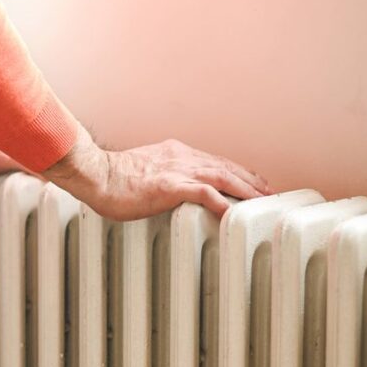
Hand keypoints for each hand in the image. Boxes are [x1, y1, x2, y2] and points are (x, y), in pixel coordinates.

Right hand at [44, 123, 271, 220]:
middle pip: (227, 167)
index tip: (252, 184)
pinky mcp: (171, 186)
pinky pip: (206, 194)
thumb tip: (169, 193)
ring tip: (265, 202)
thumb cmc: (111, 179)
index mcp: (175, 154)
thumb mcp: (143, 174)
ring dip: (248, 190)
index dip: (238, 172)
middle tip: (271, 194)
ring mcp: (178, 171)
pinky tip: (236, 212)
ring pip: (224, 177)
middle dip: (252, 181)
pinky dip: (225, 201)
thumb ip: (162, 180)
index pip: (216, 162)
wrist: (94, 175)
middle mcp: (182, 158)